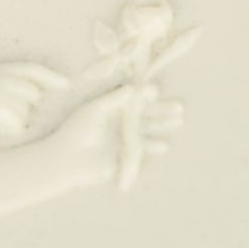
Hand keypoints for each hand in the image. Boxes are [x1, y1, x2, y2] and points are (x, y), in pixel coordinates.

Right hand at [0, 62, 68, 147]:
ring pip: (25, 115)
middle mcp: (10, 78)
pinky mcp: (8, 112)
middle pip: (34, 97)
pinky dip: (3, 130)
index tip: (64, 83)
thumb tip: (18, 96)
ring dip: (8, 121)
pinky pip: (17, 127)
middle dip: (20, 106)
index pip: (34, 69)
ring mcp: (11, 94)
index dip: (51, 76)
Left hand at [55, 83, 183, 188]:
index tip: (156, 91)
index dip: (144, 95)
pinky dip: (153, 146)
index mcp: (109, 109)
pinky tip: (164, 144)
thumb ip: (114, 99)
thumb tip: (134, 87)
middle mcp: (118, 122)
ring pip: (147, 129)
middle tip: (178, 107)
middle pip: (144, 114)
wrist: (69, 160)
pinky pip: (142, 149)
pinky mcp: (124, 155)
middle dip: (161, 110)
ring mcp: (122, 138)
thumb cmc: (77, 131)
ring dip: (162, 125)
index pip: (131, 99)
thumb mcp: (95, 110)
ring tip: (178, 121)